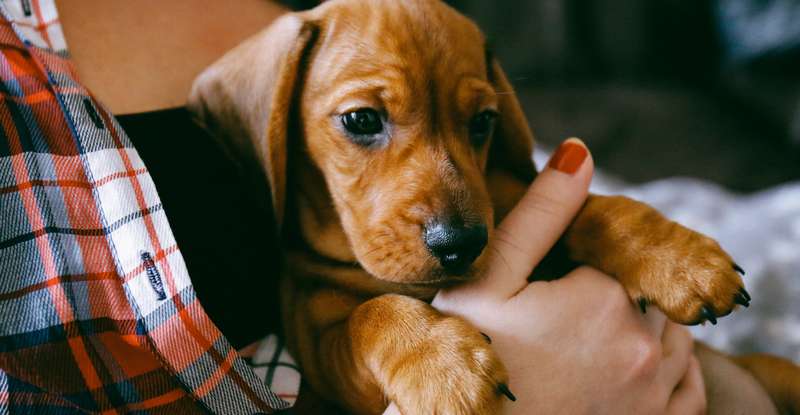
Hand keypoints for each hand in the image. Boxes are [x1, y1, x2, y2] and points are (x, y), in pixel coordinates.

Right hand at [429, 139, 705, 413]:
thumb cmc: (467, 356)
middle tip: (560, 318)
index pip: (618, 254)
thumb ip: (538, 214)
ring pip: (673, 334)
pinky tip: (633, 368)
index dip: (582, 265)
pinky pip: (687, 386)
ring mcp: (653, 392)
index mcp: (603, 298)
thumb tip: (580, 152)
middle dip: (613, 294)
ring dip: (645, 327)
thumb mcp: (488, 278)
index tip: (547, 289)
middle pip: (646, 293)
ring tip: (587, 341)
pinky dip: (672, 369)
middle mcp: (642, 344)